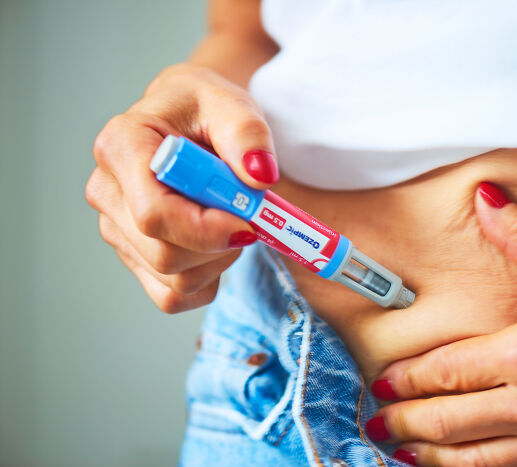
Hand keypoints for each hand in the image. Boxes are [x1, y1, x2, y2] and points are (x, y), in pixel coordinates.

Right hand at [85, 63, 278, 312]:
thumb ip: (248, 135)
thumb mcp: (231, 106)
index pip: (153, 214)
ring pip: (172, 280)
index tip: (247, 221)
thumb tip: (260, 177)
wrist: (190, 122)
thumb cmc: (206, 111)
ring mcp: (116, 228)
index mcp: (121, 147)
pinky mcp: (133, 255)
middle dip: (219, 245)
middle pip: (163, 254)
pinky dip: (206, 280)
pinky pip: (171, 296)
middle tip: (246, 215)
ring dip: (218, 261)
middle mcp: (107, 192)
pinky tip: (216, 246)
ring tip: (230, 220)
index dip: (205, 229)